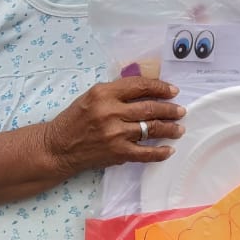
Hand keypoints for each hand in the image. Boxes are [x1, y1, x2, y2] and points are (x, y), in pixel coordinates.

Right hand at [42, 77, 185, 175]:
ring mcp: (115, 134)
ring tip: (179, 128)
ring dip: (170, 128)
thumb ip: (117, 92)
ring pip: (152, 129)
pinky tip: (169, 150)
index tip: (173, 91)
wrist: (58, 147)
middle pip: (150, 108)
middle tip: (181, 111)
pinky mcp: (117, 153)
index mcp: (104, 93)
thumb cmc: (76, 119)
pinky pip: (146, 153)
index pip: (140, 86)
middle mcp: (111, 111)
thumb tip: (148, 89)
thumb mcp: (92, 96)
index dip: (161, 87)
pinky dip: (160, 152)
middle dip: (170, 109)